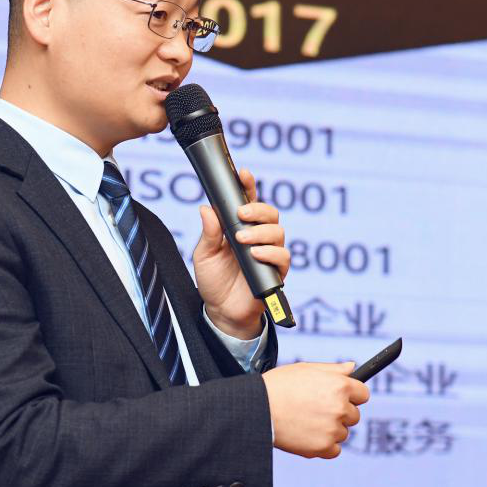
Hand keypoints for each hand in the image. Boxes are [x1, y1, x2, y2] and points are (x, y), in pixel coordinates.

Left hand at [193, 168, 289, 338]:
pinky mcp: (276, 272)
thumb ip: (209, 233)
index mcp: (239, 227)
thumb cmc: (213, 280)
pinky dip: (270, 253)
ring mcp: (268, 253)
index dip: (248, 186)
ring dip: (261, 232)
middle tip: (241, 214)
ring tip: (243, 240)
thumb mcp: (204, 254)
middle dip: (258, 209)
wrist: (221, 312)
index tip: (243, 174)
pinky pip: (283, 257)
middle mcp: (257, 237)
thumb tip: (206, 208)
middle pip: (270, 213)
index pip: (248, 202)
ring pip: (278, 232)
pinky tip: (256, 254)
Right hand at [261, 361, 369, 458]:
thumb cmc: (279, 385)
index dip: (352, 395)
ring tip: (305, 421)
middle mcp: (340, 407)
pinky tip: (307, 435)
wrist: (258, 408)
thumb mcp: (305, 369)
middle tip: (316, 409)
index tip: (342, 398)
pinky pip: (334, 450)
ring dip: (330, 430)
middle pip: (354, 415)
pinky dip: (323, 446)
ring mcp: (333, 429)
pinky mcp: (324, 447)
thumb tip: (353, 367)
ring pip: (342, 432)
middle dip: (339, 413)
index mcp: (339, 385)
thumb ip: (333, 369)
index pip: (363, 394)